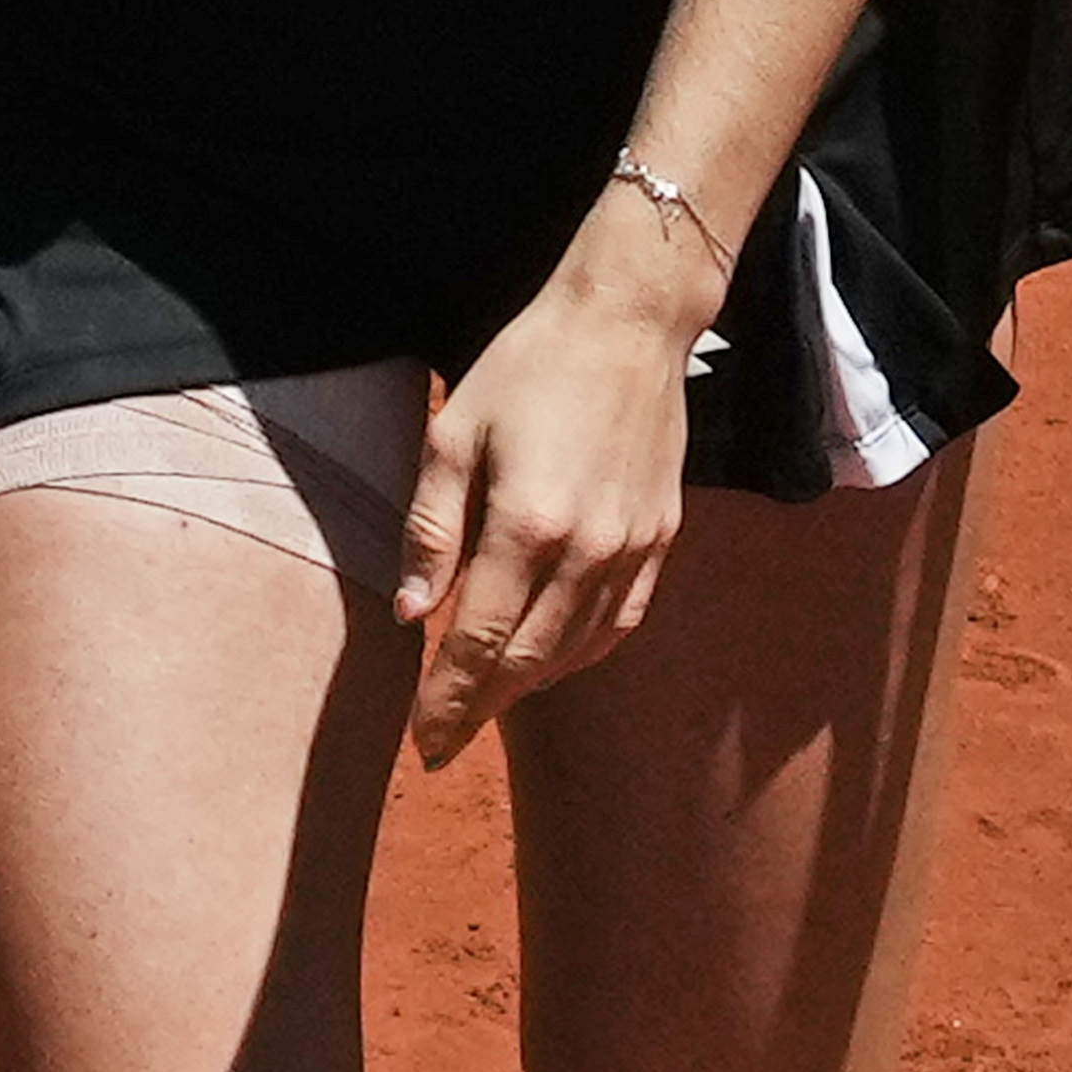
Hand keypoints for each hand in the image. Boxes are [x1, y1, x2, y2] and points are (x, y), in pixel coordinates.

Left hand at [397, 216, 722, 764]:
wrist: (628, 325)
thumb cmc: (527, 369)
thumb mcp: (453, 436)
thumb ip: (430, 530)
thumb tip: (410, 616)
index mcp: (527, 528)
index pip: (477, 644)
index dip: (446, 701)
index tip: (420, 742)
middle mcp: (588, 552)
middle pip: (526, 664)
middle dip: (479, 711)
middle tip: (441, 747)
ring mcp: (633, 549)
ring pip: (576, 653)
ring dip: (528, 690)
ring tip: (485, 709)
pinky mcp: (661, 539)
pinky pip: (621, 623)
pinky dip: (582, 656)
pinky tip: (552, 663)